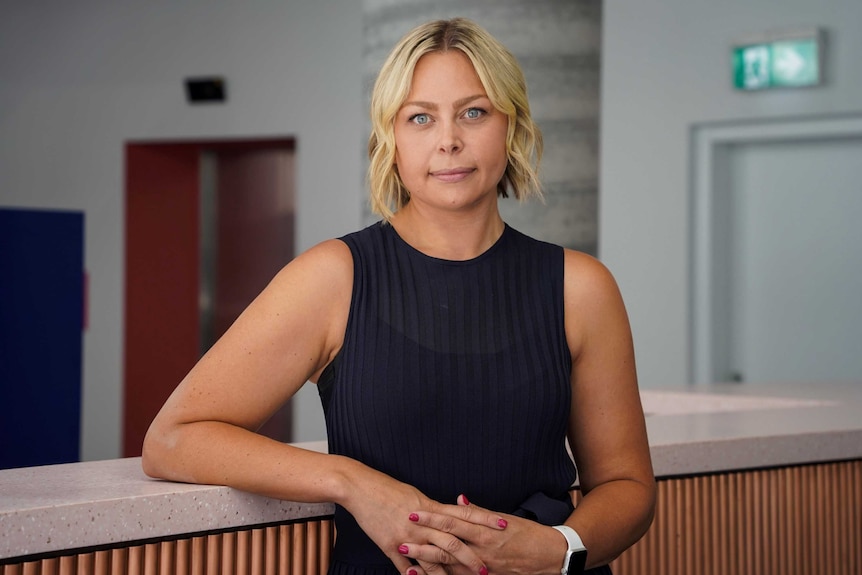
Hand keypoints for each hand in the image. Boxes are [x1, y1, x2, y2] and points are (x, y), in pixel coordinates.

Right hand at [339, 467, 491, 574]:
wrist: (360, 487)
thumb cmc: (388, 488)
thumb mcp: (415, 495)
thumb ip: (434, 508)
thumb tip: (450, 511)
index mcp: (431, 506)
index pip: (464, 513)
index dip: (485, 520)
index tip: (503, 525)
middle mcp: (421, 522)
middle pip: (452, 541)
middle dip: (470, 556)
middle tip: (486, 569)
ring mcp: (406, 535)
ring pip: (432, 558)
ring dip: (448, 573)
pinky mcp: (389, 545)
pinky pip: (406, 567)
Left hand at [399, 495, 564, 574]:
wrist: (552, 557)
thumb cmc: (529, 534)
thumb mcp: (505, 518)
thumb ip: (479, 513)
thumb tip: (458, 501)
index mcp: (487, 531)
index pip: (454, 520)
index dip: (432, 516)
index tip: (414, 511)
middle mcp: (483, 550)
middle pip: (447, 544)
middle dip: (423, 540)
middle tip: (402, 535)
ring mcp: (484, 567)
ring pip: (450, 565)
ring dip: (427, 561)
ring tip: (407, 557)